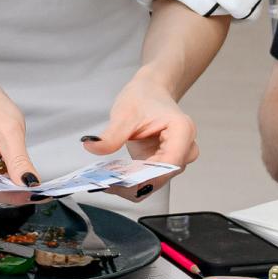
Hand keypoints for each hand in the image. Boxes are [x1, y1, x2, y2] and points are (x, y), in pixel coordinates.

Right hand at [0, 76, 39, 187]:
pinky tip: (23, 179)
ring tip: (33, 186)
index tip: (32, 193)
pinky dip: (10, 183)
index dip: (9, 193)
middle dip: (13, 194)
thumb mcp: (10, 133)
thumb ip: (19, 162)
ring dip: (13, 190)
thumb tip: (30, 184)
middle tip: (38, 193)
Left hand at [79, 74, 197, 199]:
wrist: (151, 93)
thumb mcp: (125, 114)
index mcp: (182, 131)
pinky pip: (149, 180)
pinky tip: (114, 177)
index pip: (167, 165)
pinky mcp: (164, 166)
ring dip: (130, 185)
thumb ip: (111, 134)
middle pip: (160, 177)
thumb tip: (92, 147)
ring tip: (106, 179)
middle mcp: (185, 149)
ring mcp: (177, 160)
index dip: (143, 177)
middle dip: (133, 183)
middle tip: (104, 182)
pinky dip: (131, 181)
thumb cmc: (145, 98)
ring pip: (154, 183)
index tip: (117, 181)